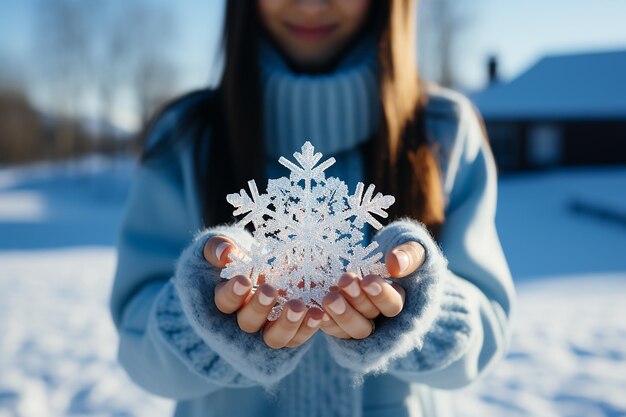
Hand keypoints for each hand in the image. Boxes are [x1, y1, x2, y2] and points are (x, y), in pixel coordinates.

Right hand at [204, 236, 323, 348]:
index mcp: (227, 299)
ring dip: (287, 324)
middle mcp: (246, 319)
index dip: (232, 293)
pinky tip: (318, 314)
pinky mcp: (290, 332)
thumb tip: (225, 252)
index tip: (243, 280)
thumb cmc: (241, 255)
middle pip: (248, 323)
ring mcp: (269, 328)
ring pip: (274, 338)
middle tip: (270, 291)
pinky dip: (308, 328)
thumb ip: (218, 247)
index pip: (224, 303)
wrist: (268, 263)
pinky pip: (297, 337)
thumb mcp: (226, 246)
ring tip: (299, 307)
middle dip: (259, 308)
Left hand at [320, 241, 425, 338]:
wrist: (376, 257)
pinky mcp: (341, 324)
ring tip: (329, 298)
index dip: (381, 295)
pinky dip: (326, 323)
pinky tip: (317, 311)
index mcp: (399, 302)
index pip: (393, 306)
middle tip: (345, 282)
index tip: (367, 280)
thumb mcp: (412, 249)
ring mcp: (360, 322)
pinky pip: (335, 330)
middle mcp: (380, 319)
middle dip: (357, 302)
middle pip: (370, 321)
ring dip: (341, 314)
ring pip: (353, 329)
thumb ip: (410, 255)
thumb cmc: (399, 252)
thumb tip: (396, 265)